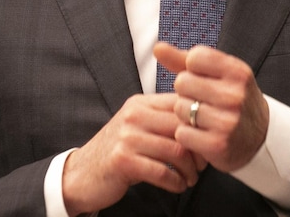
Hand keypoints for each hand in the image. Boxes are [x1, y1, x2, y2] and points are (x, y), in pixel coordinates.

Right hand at [61, 92, 206, 214]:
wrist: (81, 174)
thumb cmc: (118, 151)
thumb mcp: (137, 126)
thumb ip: (163, 119)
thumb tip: (202, 121)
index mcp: (141, 103)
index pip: (181, 105)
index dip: (201, 125)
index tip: (208, 141)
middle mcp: (134, 115)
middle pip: (182, 128)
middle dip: (199, 149)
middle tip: (203, 164)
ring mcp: (127, 137)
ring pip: (176, 151)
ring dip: (189, 169)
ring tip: (191, 178)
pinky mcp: (123, 161)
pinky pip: (162, 171)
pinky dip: (176, 182)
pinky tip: (178, 186)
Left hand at [155, 42, 269, 172]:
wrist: (260, 137)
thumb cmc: (232, 100)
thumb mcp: (219, 75)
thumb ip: (185, 60)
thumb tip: (157, 47)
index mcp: (238, 72)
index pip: (195, 58)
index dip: (192, 70)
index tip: (204, 81)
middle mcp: (235, 94)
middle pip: (183, 82)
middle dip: (186, 92)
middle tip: (201, 101)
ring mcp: (228, 121)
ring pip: (180, 108)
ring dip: (185, 115)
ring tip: (202, 118)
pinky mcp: (218, 144)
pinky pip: (182, 133)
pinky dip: (187, 135)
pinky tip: (201, 135)